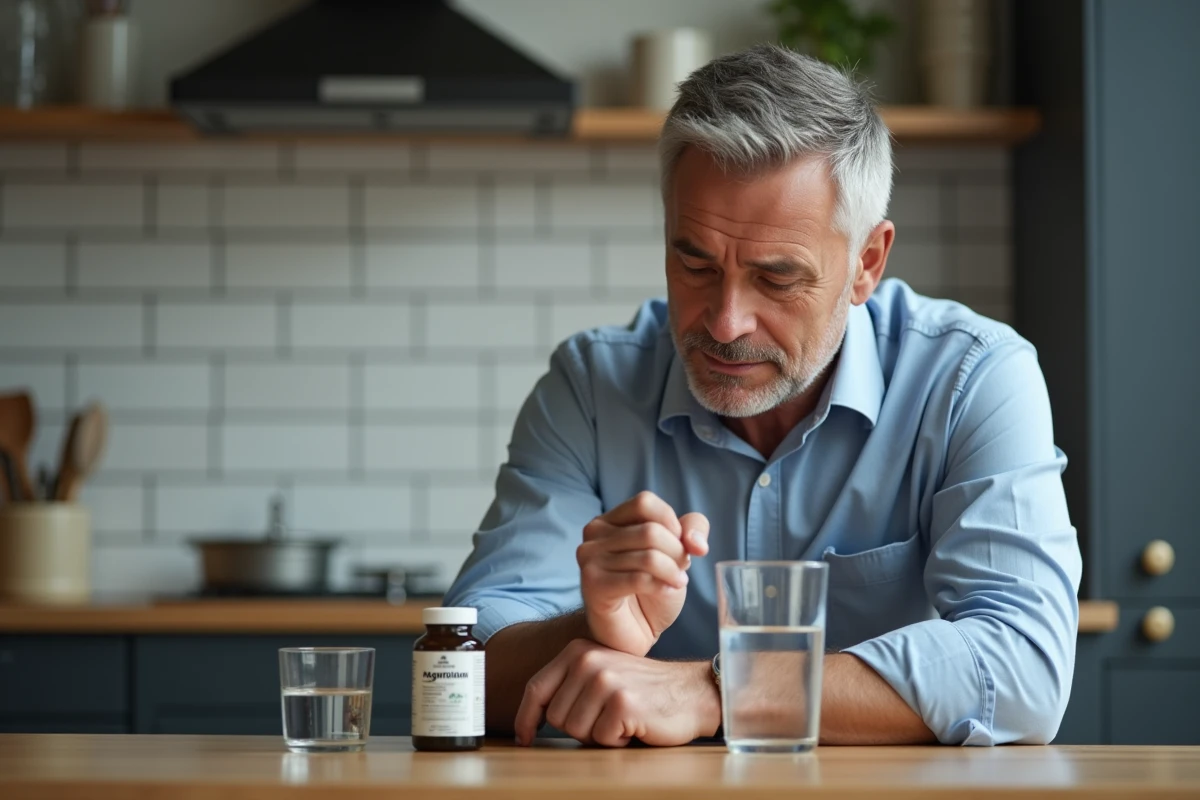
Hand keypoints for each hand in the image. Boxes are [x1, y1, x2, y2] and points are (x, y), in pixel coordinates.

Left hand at [514, 639, 719, 746]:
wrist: (691, 692)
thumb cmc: (644, 691)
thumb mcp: (601, 676)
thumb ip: (570, 687)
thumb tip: (532, 719)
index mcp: (578, 651)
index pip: (535, 688)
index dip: (525, 718)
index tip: (524, 738)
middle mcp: (588, 660)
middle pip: (555, 717)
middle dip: (578, 728)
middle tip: (608, 717)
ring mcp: (604, 679)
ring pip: (575, 730)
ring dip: (598, 735)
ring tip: (622, 718)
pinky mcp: (621, 702)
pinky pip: (600, 739)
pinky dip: (617, 740)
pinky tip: (635, 724)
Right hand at [577, 491, 708, 655]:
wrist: (630, 632)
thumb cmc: (651, 590)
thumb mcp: (677, 553)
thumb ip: (690, 531)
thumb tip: (696, 542)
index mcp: (610, 519)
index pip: (645, 503)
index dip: (672, 523)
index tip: (682, 546)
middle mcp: (594, 533)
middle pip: (651, 530)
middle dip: (677, 552)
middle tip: (680, 571)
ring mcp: (589, 558)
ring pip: (648, 555)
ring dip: (672, 571)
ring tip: (676, 582)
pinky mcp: (593, 585)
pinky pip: (638, 578)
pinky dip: (662, 585)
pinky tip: (668, 592)